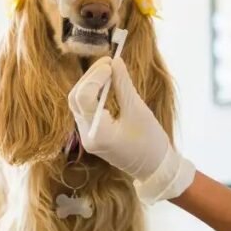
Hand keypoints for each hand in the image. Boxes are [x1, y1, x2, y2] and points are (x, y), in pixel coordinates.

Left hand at [68, 57, 194, 203]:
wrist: (155, 169)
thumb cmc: (150, 142)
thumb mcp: (138, 110)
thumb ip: (123, 85)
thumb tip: (115, 61)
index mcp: (97, 132)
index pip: (84, 97)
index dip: (95, 76)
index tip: (110, 63)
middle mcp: (86, 135)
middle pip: (76, 98)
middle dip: (90, 77)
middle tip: (109, 62)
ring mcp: (87, 136)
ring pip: (78, 102)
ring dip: (91, 83)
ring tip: (109, 70)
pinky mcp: (92, 134)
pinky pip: (86, 109)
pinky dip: (94, 94)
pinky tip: (107, 84)